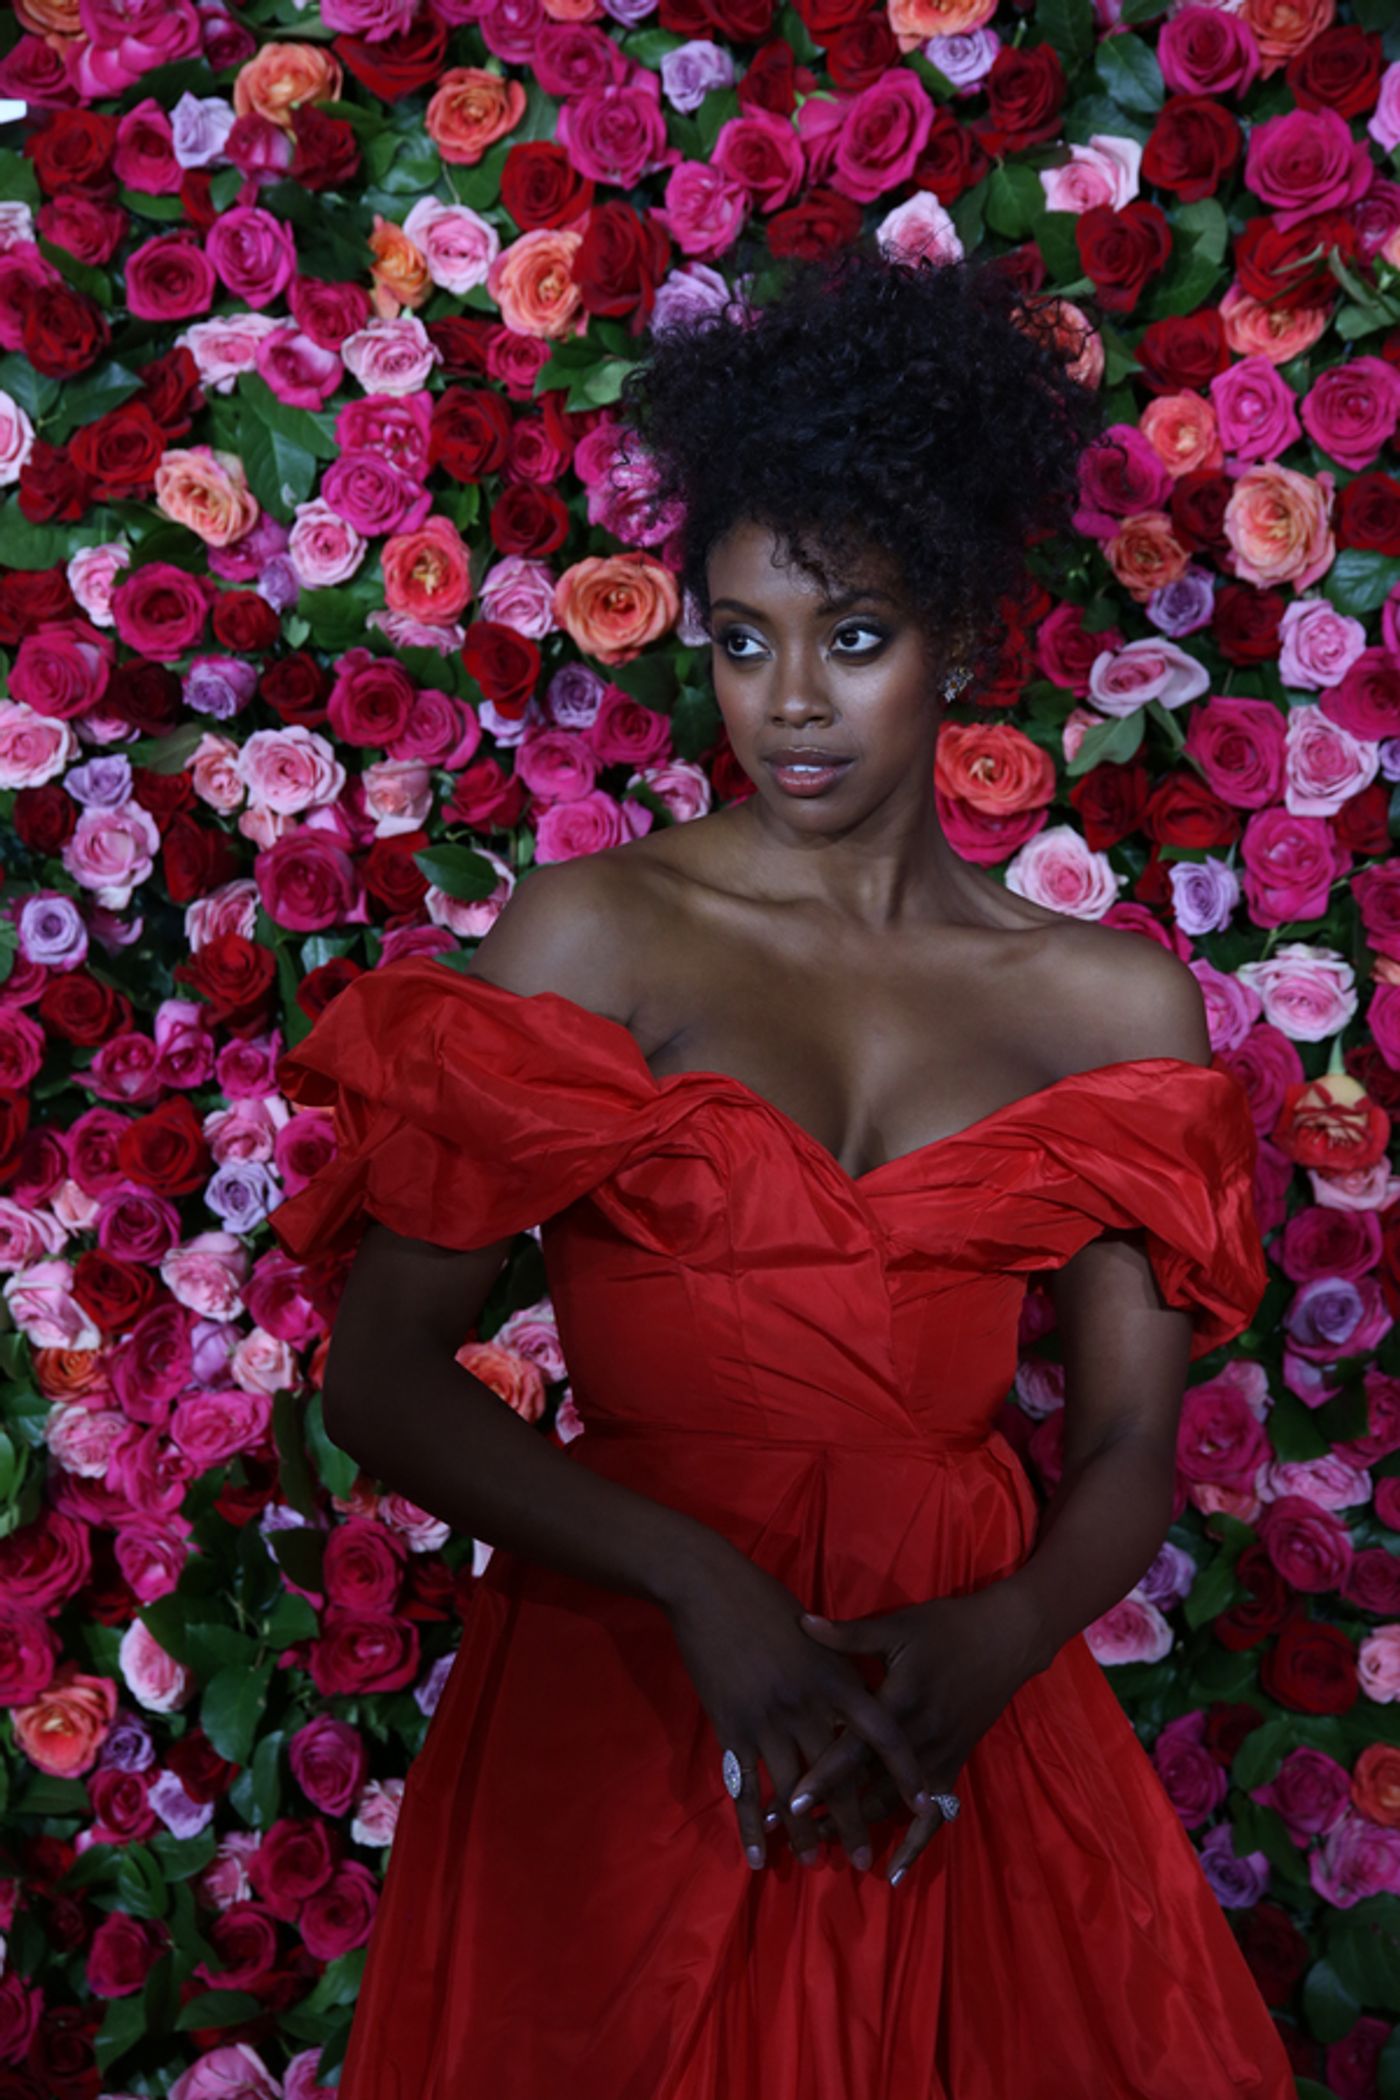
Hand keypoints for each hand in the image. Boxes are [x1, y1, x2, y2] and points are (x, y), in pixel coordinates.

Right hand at [662, 1543, 937, 1876]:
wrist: (707, 1586)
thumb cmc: (763, 1599)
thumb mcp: (813, 1631)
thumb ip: (838, 1666)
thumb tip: (856, 1697)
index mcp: (834, 1678)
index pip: (881, 1734)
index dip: (904, 1770)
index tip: (924, 1802)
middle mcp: (807, 1705)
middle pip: (840, 1775)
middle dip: (853, 1820)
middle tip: (864, 1860)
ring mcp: (768, 1720)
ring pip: (793, 1791)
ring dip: (804, 1833)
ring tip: (815, 1862)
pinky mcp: (732, 1727)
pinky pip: (744, 1787)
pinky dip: (751, 1825)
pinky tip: (756, 1854)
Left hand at [789, 1580, 1044, 1887]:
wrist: (1005, 1639)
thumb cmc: (944, 1628)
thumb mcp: (896, 1627)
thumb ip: (848, 1635)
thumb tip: (801, 1623)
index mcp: (898, 1704)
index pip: (854, 1748)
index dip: (823, 1776)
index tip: (793, 1803)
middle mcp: (917, 1739)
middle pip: (867, 1786)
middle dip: (829, 1812)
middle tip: (789, 1833)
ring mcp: (939, 1757)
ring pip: (892, 1805)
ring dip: (857, 1827)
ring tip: (820, 1846)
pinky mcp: (953, 1766)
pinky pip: (933, 1816)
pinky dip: (914, 1846)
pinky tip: (893, 1875)